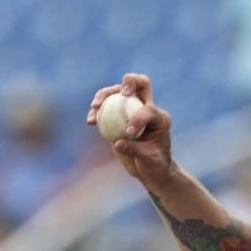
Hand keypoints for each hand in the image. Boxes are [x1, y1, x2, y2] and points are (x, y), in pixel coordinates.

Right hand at [87, 73, 177, 191]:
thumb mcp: (149, 160)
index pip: (149, 109)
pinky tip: (90, 121)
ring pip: (117, 92)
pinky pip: (105, 107)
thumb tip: (117, 143)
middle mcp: (147, 108)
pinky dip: (96, 110)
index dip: (138, 118)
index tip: (129, 133)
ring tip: (95, 106)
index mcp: (160, 118)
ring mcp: (131, 110)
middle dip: (131, 82)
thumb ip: (134, 150)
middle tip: (123, 92)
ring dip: (104, 95)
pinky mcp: (116, 116)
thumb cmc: (155, 164)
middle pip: (140, 84)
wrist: (149, 169)